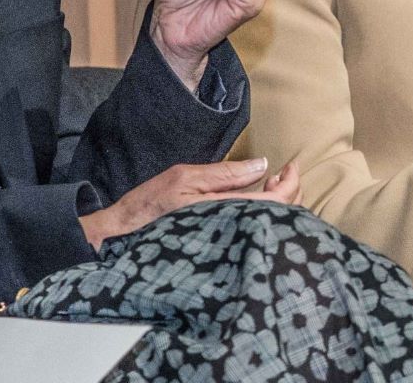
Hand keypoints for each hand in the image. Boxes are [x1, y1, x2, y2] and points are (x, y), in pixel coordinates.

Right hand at [78, 158, 300, 250]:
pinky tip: (256, 200)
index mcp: (225, 213)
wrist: (120, 239)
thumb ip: (225, 174)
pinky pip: (252, 230)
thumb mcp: (185, 179)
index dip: (291, 184)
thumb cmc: (149, 207)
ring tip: (272, 183)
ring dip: (278, 203)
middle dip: (290, 192)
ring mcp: (227, 243)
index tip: (293, 166)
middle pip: (279, 217)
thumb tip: (262, 165)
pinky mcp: (221, 247)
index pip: (276, 202)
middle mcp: (231, 232)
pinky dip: (263, 213)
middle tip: (285, 173)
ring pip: (268, 225)